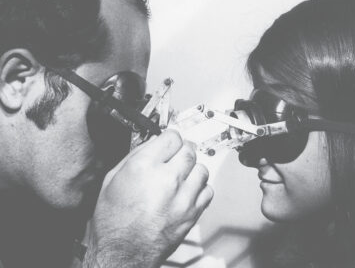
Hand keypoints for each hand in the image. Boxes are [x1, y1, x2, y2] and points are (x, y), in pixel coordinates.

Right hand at [83, 130, 213, 267]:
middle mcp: (167, 179)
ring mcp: (182, 197)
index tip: (168, 140)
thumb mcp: (112, 179)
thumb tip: (152, 144)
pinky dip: (200, 187)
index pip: (171, 136)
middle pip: (189, 150)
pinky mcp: (192, 213)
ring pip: (201, 168)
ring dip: (192, 167)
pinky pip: (207, 190)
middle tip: (175, 154)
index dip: (169, 136)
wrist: (121, 253)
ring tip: (181, 174)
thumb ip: (135, 157)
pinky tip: (188, 190)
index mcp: (144, 167)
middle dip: (182, 149)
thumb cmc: (113, 221)